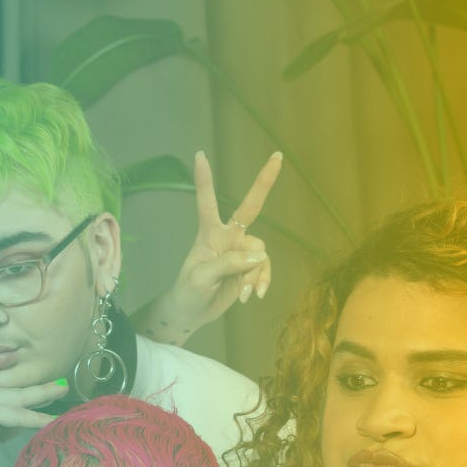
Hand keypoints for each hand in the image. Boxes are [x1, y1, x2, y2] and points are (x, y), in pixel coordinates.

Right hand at [0, 378, 65, 466]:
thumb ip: (4, 425)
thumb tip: (29, 419)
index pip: (3, 394)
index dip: (25, 395)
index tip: (46, 394)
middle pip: (11, 391)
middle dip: (37, 389)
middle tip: (60, 385)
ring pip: (15, 398)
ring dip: (41, 396)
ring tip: (62, 392)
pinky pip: (14, 414)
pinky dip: (34, 418)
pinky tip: (50, 420)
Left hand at [172, 151, 281, 324]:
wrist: (193, 312)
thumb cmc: (189, 291)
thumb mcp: (201, 279)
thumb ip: (226, 264)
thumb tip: (257, 255)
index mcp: (208, 233)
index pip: (207, 203)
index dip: (204, 180)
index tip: (199, 155)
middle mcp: (228, 236)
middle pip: (250, 207)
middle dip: (264, 182)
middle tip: (278, 157)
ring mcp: (241, 251)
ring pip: (260, 252)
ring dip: (255, 275)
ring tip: (243, 294)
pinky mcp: (250, 267)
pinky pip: (264, 268)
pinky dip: (262, 282)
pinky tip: (254, 296)